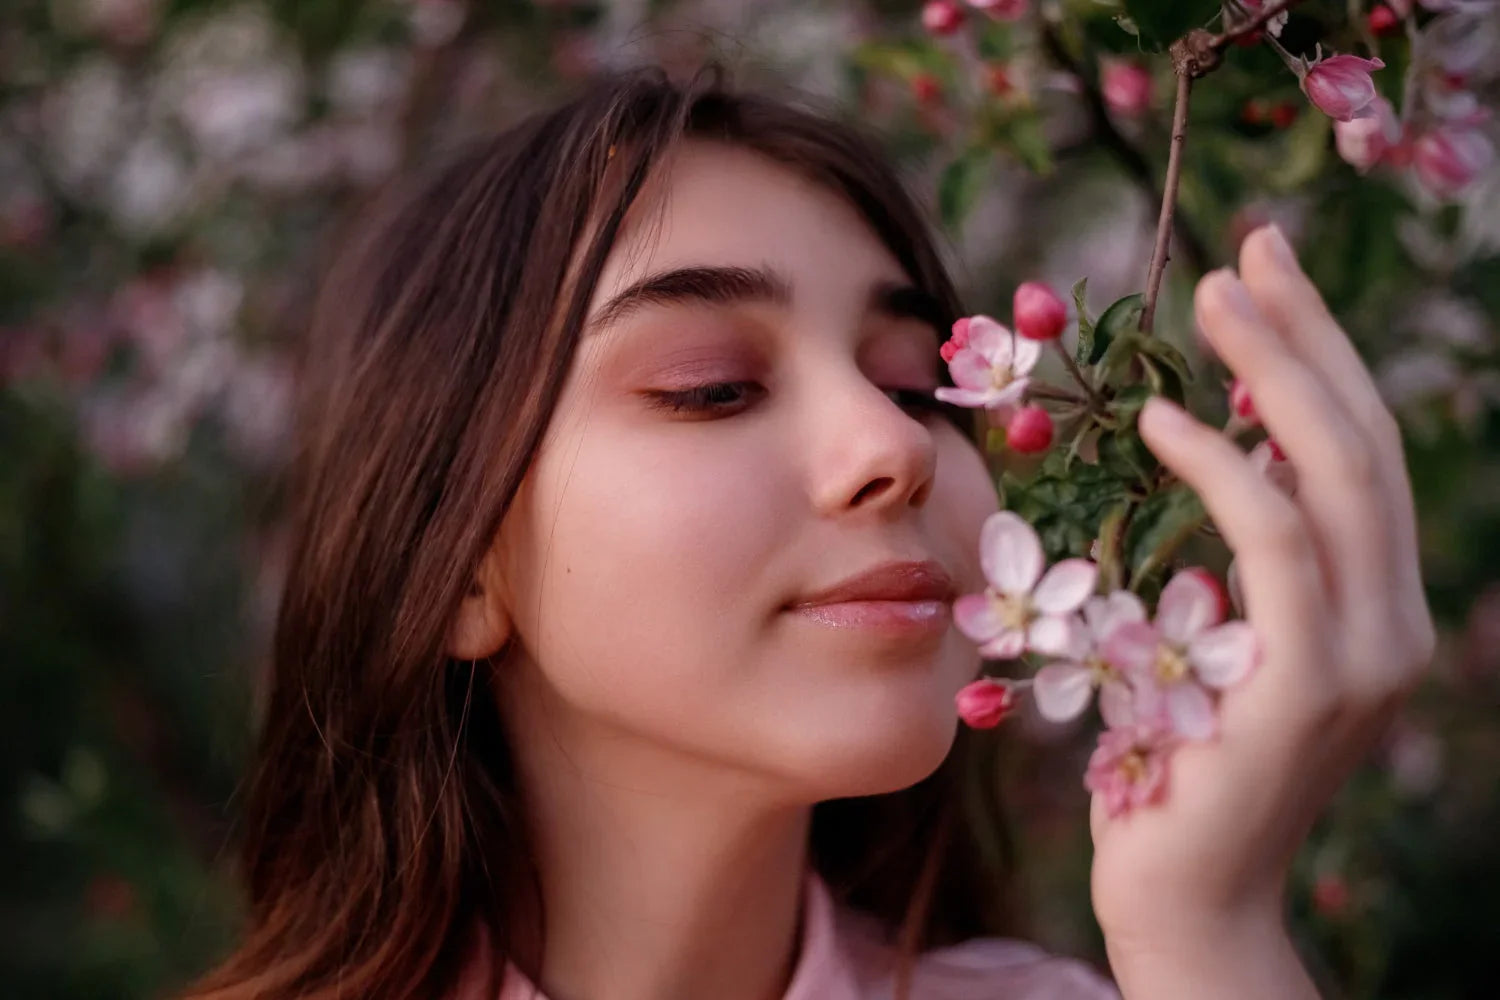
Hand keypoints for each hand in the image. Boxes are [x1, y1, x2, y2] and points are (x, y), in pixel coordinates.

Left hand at [1087, 224, 1436, 952]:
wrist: (1182, 897)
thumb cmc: (1169, 769)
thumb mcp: (1210, 644)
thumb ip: (1235, 565)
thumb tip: (1216, 451)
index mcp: (1372, 609)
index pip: (1354, 455)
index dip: (1318, 355)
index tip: (1264, 274)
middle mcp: (1390, 623)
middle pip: (1360, 442)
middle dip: (1305, 336)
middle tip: (1245, 248)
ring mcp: (1363, 655)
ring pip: (1336, 474)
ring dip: (1274, 372)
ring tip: (1211, 293)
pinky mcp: (1310, 683)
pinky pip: (1274, 543)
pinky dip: (1223, 466)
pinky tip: (1166, 415)